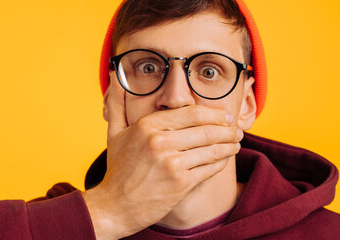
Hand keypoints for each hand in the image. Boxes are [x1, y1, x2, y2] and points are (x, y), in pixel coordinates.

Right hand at [83, 79, 242, 239]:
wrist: (114, 207)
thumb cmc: (117, 169)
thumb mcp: (114, 133)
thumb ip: (117, 103)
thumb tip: (114, 75)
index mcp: (147, 126)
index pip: (192, 113)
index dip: (214, 114)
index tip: (225, 116)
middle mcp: (161, 142)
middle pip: (206, 130)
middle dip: (228, 129)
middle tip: (237, 130)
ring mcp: (172, 164)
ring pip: (212, 149)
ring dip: (230, 145)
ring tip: (237, 143)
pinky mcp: (181, 184)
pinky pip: (210, 168)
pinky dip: (221, 163)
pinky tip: (225, 159)